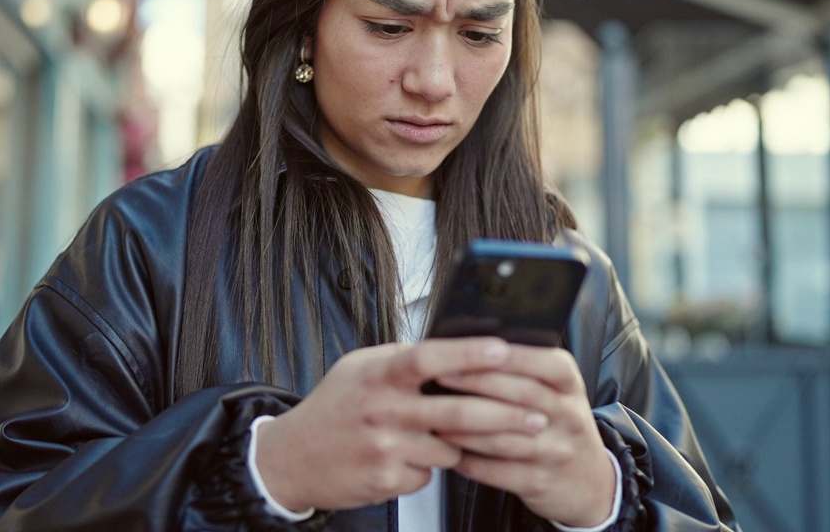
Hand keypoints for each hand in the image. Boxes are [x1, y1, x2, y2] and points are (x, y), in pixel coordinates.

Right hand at [254, 337, 551, 510]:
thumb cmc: (333, 407)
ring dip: (461, 444)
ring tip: (452, 435)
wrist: (292, 458)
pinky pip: (429, 474)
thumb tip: (455, 347)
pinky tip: (406, 457)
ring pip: (450, 448)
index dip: (469, 353)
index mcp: (378, 374)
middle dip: (505, 416)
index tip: (503, 349)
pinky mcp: (386, 481)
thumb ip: (403, 361)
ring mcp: (384, 448)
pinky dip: (428, 466)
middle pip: (456, 412)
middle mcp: (381, 410)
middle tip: (537, 416)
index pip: (430, 358)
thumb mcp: (360, 369)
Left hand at [434, 346, 614, 526]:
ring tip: (434, 416)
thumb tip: (469, 347)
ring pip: (504, 437)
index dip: (505, 357)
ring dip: (464, 427)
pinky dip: (469, 460)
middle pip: (521, 394)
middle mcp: (568, 416)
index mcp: (570, 384)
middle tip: (439, 375)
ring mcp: (557, 452)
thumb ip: (523, 370)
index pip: (542, 363)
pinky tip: (448, 451)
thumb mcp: (556, 391)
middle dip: (476, 382)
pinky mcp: (540, 482)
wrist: (590, 482)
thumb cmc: (558, 423)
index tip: (466, 349)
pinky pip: (498, 471)